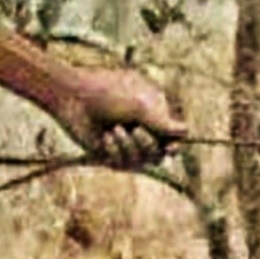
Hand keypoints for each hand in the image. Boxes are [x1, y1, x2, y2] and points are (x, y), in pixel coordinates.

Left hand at [60, 66, 183, 171]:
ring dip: (130, 147)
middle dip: (150, 145)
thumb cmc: (107, 93)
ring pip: (142, 161)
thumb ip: (163, 122)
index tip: (171, 148)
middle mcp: (143, 129)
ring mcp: (126, 143)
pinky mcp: (109, 154)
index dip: (175, 144)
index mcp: (154, 112)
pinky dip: (115, 151)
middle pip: (161, 153)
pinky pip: (122, 164)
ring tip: (115, 130)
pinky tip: (105, 138)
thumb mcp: (140, 106)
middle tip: (137, 131)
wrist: (72, 98)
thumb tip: (187, 131)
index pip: (174, 136)